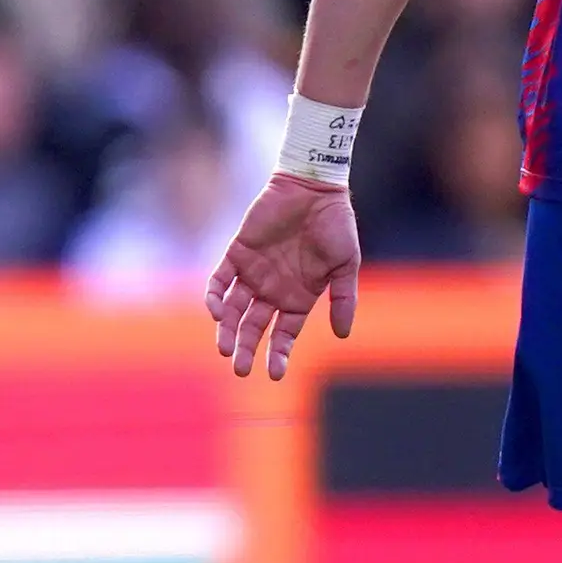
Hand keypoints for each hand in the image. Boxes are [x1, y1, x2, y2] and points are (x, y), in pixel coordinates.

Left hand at [205, 173, 361, 379]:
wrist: (314, 187)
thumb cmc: (335, 225)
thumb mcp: (345, 265)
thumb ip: (343, 299)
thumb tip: (342, 335)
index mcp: (298, 297)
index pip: (284, 334)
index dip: (278, 354)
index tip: (274, 374)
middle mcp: (273, 290)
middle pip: (254, 327)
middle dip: (246, 349)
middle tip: (239, 370)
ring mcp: (253, 273)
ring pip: (233, 309)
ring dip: (227, 329)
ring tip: (224, 349)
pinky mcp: (237, 253)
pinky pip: (220, 280)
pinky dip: (216, 296)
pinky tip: (218, 312)